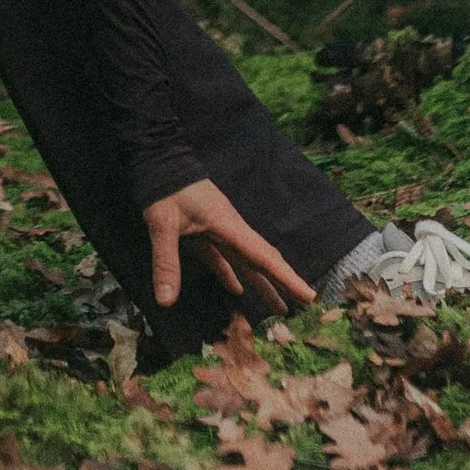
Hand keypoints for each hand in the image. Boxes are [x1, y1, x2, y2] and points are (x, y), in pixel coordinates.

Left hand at [145, 176, 317, 316]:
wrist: (158, 161)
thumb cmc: (166, 190)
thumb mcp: (164, 225)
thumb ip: (167, 262)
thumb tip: (165, 301)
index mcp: (230, 227)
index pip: (265, 257)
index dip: (288, 278)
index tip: (310, 296)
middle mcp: (231, 230)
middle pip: (263, 261)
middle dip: (283, 283)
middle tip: (304, 306)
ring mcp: (220, 230)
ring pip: (247, 262)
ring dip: (262, 284)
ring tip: (278, 308)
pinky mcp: (205, 231)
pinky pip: (224, 258)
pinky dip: (231, 274)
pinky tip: (237, 289)